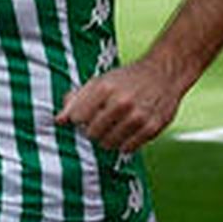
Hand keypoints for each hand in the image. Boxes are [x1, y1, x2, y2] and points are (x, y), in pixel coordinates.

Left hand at [55, 56, 191, 153]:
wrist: (164, 72)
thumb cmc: (127, 78)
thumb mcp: (100, 81)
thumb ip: (77, 99)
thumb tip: (58, 121)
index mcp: (104, 88)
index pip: (77, 118)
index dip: (78, 119)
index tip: (85, 116)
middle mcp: (121, 102)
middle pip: (91, 134)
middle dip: (93, 130)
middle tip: (102, 122)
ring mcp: (138, 116)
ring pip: (108, 144)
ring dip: (107, 139)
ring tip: (114, 126)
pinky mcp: (152, 128)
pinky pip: (127, 149)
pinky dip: (124, 144)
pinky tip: (127, 131)